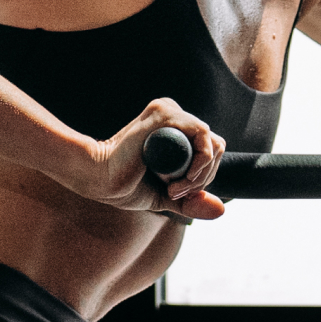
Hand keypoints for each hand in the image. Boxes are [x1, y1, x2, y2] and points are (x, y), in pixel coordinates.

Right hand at [57, 99, 228, 220]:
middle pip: (216, 147)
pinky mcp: (164, 115)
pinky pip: (202, 133)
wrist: (98, 180)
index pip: (213, 149)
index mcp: (176, 129)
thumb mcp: (167, 197)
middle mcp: (175, 115)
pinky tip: (178, 179)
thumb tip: (221, 209)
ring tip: (173, 187)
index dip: (204, 177)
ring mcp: (170, 112)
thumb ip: (192, 201)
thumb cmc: (125, 185)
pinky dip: (198, 162)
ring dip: (199, 175)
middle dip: (203, 178)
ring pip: (212, 143)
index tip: (177, 193)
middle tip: (175, 192)